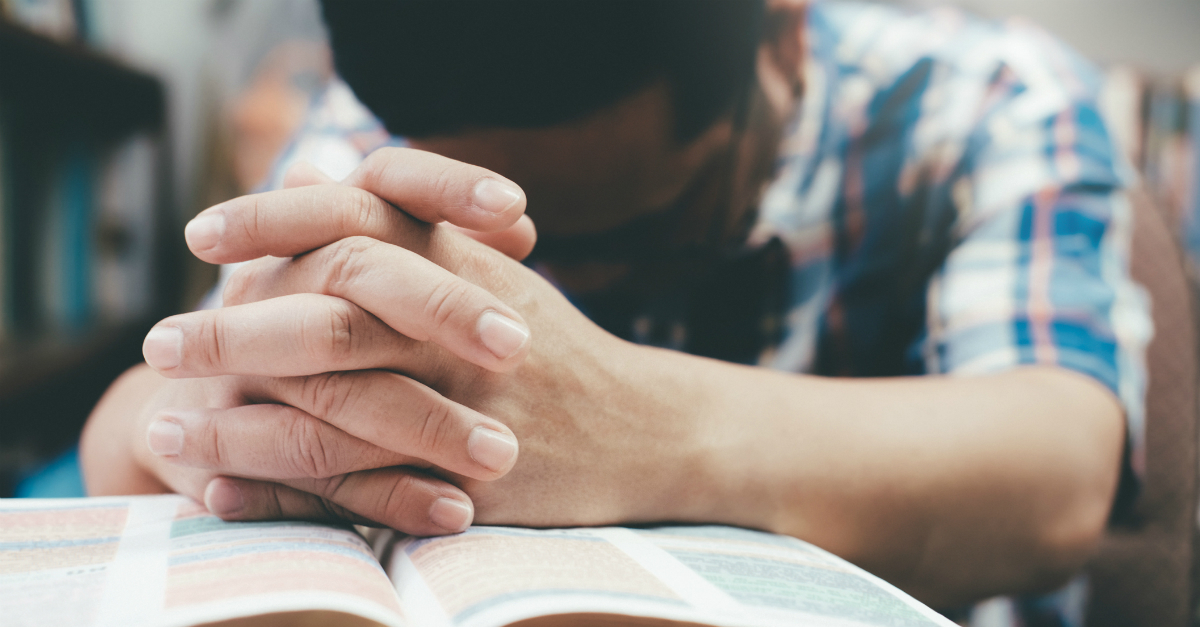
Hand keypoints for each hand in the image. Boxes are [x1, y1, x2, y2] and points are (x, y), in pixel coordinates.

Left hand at [147, 148, 707, 529]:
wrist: (646, 428)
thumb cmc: (557, 350)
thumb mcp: (490, 272)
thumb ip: (409, 227)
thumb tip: (319, 168)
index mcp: (465, 264)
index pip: (356, 220)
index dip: (272, 220)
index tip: (203, 236)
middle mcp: (463, 326)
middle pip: (332, 315)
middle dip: (235, 332)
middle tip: (161, 345)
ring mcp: (470, 404)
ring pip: (335, 409)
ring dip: (241, 426)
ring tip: (170, 435)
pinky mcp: (472, 477)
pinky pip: (362, 488)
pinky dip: (286, 494)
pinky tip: (226, 495)